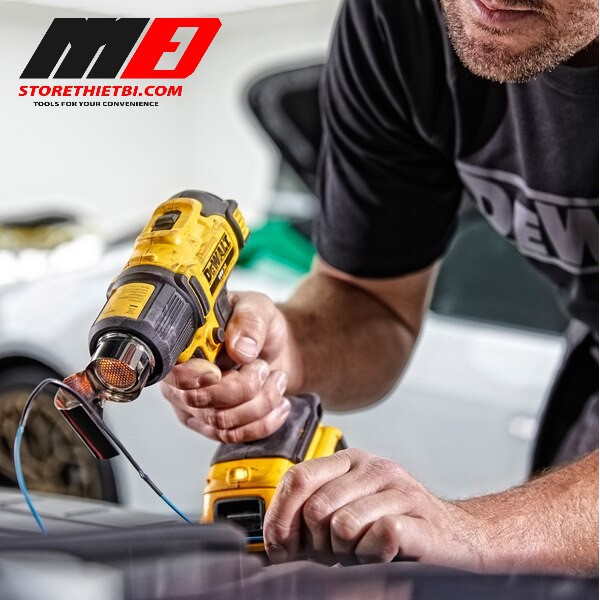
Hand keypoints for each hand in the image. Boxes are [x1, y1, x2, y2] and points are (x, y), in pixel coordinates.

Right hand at [159, 292, 293, 442]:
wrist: (279, 349)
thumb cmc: (258, 327)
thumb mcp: (257, 308)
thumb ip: (248, 321)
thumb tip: (239, 348)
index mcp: (183, 348)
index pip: (174, 374)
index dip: (195, 378)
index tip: (220, 372)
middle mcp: (183, 382)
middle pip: (201, 403)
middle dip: (243, 387)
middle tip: (262, 366)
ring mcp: (199, 408)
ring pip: (223, 423)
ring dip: (260, 402)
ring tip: (275, 379)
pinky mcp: (218, 427)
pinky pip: (237, 436)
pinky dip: (266, 421)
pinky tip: (279, 403)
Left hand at [263, 449, 484, 569]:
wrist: (454, 538)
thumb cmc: (392, 527)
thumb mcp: (346, 512)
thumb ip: (310, 513)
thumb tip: (272, 539)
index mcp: (348, 461)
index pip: (298, 478)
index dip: (281, 518)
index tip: (281, 547)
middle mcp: (372, 467)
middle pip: (316, 507)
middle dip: (316, 544)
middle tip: (334, 555)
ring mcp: (398, 489)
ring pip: (343, 525)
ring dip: (346, 553)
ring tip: (361, 553)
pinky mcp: (420, 516)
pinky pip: (379, 536)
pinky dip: (373, 555)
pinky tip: (382, 553)